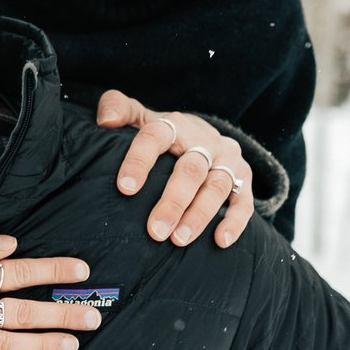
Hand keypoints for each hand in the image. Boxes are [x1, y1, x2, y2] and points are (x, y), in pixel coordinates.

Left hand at [97, 91, 256, 247]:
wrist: (203, 134)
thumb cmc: (162, 134)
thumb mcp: (140, 117)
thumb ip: (118, 108)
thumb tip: (106, 121)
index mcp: (174, 125)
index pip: (156, 137)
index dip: (140, 161)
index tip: (125, 188)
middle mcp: (204, 141)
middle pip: (191, 169)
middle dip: (173, 201)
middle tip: (155, 231)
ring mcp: (226, 159)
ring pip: (217, 186)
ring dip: (199, 215)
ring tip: (179, 240)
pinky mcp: (243, 178)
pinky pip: (243, 201)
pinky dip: (234, 221)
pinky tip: (220, 241)